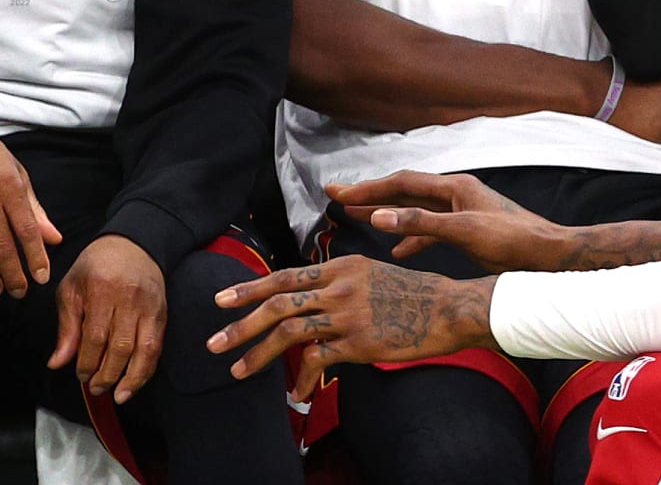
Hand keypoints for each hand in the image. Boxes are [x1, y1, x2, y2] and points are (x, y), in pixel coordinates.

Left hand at [47, 235, 166, 403]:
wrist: (132, 244)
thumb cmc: (96, 266)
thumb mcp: (72, 289)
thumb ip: (67, 327)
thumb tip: (57, 363)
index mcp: (102, 289)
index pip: (95, 336)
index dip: (87, 362)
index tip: (80, 375)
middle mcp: (129, 298)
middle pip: (121, 346)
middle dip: (107, 374)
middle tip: (95, 387)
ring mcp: (149, 306)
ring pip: (144, 349)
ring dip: (131, 377)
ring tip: (118, 394)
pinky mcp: (162, 312)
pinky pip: (157, 345)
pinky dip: (147, 368)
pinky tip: (135, 381)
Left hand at [207, 257, 497, 399]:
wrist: (447, 308)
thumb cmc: (412, 293)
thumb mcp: (372, 273)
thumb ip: (339, 281)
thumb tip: (310, 296)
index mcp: (340, 267)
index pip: (284, 275)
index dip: (250, 288)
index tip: (222, 300)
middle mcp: (339, 286)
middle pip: (277, 301)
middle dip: (241, 322)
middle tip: (213, 339)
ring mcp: (347, 314)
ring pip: (289, 331)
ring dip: (257, 352)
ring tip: (235, 368)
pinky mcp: (359, 342)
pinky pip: (318, 361)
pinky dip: (301, 378)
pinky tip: (293, 393)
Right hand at [330, 171, 570, 272]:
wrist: (547, 255)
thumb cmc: (512, 241)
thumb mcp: (463, 232)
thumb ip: (420, 223)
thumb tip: (379, 216)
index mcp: (454, 186)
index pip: (401, 182)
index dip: (367, 187)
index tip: (337, 191)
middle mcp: (455, 192)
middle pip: (404, 190)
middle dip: (370, 194)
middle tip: (336, 196)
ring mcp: (461, 210)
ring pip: (415, 209)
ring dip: (387, 214)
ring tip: (358, 219)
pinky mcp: (467, 229)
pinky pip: (430, 228)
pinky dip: (411, 237)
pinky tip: (398, 252)